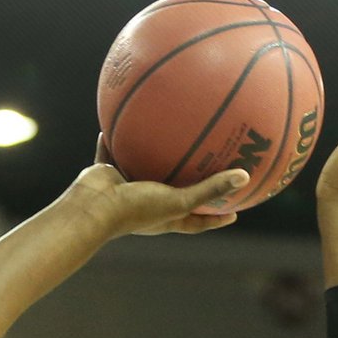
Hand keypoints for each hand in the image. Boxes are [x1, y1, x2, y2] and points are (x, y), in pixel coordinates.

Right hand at [62, 136, 248, 237]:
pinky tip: (124, 116)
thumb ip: (209, 189)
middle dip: (187, 182)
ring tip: (165, 137)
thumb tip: (245, 177)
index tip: (234, 214)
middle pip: (172, 193)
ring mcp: (126, 188)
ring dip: (152, 156)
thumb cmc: (135, 210)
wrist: (92, 208)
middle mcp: (147, 203)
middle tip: (207, 167)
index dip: (214, 219)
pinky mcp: (107, 174)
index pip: (195, 222)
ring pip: (143, 168)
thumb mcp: (178, 200)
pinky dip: (115, 137)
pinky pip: (112, 151)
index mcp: (164, 217)